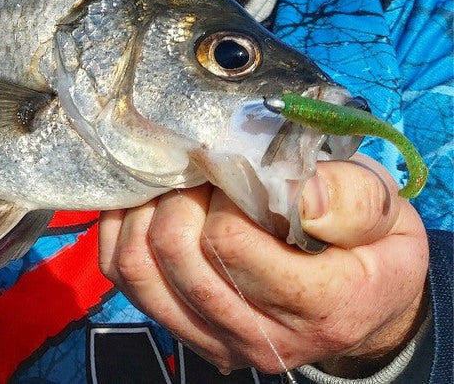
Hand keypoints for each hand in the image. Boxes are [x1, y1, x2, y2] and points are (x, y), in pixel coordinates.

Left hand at [97, 155, 429, 374]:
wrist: (365, 301)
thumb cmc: (370, 243)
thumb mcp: (387, 212)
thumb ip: (351, 199)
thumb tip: (296, 192)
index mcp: (322, 308)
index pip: (229, 242)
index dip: (222, 193)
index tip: (236, 168)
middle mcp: (264, 339)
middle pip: (176, 254)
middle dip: (178, 196)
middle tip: (199, 169)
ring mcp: (218, 341)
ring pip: (139, 268)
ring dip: (146, 211)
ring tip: (177, 184)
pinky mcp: (186, 332)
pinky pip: (122, 276)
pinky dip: (123, 229)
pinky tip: (149, 203)